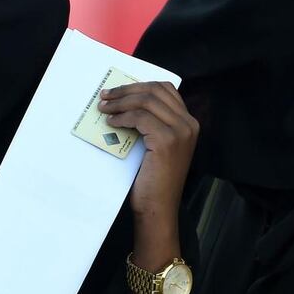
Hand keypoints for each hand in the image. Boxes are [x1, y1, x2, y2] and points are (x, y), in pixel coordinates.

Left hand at [98, 82, 198, 222]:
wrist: (157, 207)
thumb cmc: (154, 180)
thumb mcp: (158, 144)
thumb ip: (153, 123)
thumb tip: (126, 101)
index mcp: (189, 123)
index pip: (165, 89)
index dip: (139, 86)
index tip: (118, 91)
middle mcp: (189, 124)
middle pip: (154, 91)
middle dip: (126, 90)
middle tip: (106, 96)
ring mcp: (180, 132)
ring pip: (146, 101)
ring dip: (121, 102)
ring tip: (104, 108)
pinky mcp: (166, 141)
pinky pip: (139, 118)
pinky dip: (122, 117)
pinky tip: (112, 122)